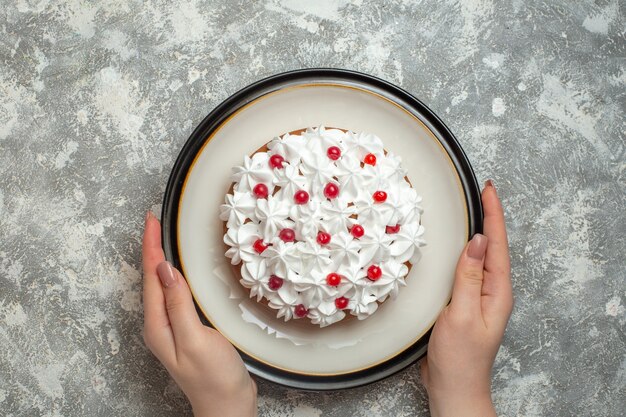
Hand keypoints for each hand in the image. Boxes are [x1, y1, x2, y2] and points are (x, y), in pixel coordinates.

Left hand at [142, 212, 256, 416]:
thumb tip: (165, 270)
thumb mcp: (195, 338)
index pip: (151, 276)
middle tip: (154, 221)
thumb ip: (178, 304)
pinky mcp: (188, 328)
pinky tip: (182, 271)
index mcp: (158, 325)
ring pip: (163, 285)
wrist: (228, 404)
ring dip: (162, 259)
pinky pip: (176, 294)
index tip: (150, 221)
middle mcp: (161, 324)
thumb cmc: (213, 377)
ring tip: (162, 238)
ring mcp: (174, 327)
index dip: (150, 246)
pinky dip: (176, 275)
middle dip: (151, 247)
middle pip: (152, 278)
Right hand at [420, 181, 512, 416]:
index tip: (488, 190)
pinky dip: (461, 251)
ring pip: (479, 256)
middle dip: (489, 216)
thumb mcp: (462, 314)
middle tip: (482, 190)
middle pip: (492, 246)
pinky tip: (455, 247)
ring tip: (473, 209)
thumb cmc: (460, 357)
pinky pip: (465, 269)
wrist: (453, 386)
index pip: (497, 245)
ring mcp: (477, 296)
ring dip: (477, 231)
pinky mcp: (463, 302)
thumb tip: (477, 241)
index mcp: (496, 291)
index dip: (493, 216)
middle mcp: (491, 290)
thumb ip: (468, 277)